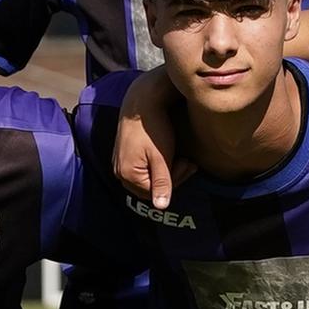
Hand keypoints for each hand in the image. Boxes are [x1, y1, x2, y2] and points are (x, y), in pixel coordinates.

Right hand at [113, 71, 188, 206]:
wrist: (142, 101)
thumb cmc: (153, 128)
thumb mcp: (161, 157)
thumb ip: (162, 182)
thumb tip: (161, 207)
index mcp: (128, 175)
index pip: (154, 193)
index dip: (175, 182)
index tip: (188, 165)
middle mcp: (120, 172)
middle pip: (149, 187)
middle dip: (171, 177)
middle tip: (188, 162)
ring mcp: (120, 162)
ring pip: (146, 177)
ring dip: (165, 171)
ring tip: (181, 157)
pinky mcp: (124, 153)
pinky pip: (141, 167)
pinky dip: (156, 164)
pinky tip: (167, 153)